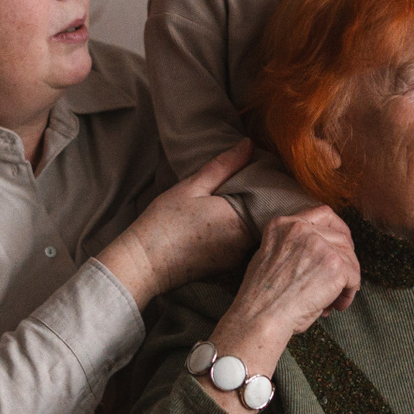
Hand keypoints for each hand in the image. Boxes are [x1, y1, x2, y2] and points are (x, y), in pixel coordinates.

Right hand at [100, 140, 255, 306]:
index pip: (269, 200)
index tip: (260, 175)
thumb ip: (224, 165)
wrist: (143, 263)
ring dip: (247, 219)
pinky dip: (236, 234)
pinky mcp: (227, 269)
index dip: (268, 186)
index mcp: (240, 221)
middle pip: (263, 217)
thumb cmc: (164, 222)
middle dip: (258, 202)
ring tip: (229, 205)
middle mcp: (245, 244)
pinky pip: (241, 246)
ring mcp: (237, 259)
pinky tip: (218, 226)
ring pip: (253, 232)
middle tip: (245, 186)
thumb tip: (248, 144)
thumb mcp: (192, 186)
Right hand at [225, 206, 360, 338]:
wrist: (260, 317)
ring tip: (335, 300)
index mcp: (283, 224)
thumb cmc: (261, 298)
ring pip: (349, 258)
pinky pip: (354, 277)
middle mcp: (302, 229)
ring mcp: (320, 245)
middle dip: (345, 260)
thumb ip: (292, 247)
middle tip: (340, 283)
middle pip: (341, 237)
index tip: (343, 244)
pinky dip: (349, 293)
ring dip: (347, 280)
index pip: (323, 213)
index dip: (338, 229)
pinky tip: (336, 306)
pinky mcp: (335, 265)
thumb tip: (321, 257)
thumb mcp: (268, 257)